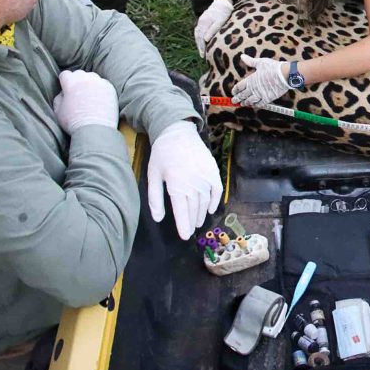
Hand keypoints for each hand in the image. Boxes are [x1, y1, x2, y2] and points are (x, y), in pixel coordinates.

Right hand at [52, 69, 118, 132]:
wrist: (95, 129)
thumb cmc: (73, 122)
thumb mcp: (58, 111)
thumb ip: (59, 98)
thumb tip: (63, 93)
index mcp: (71, 82)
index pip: (65, 74)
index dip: (64, 82)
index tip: (66, 89)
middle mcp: (85, 79)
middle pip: (79, 74)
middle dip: (77, 81)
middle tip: (77, 94)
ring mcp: (99, 82)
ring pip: (92, 77)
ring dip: (90, 83)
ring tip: (89, 96)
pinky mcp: (110, 88)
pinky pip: (103, 84)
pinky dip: (101, 89)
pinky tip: (99, 99)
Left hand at [146, 121, 222, 239]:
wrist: (177, 133)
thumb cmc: (162, 155)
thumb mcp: (153, 176)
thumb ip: (155, 198)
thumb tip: (159, 219)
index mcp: (176, 185)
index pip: (182, 212)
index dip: (184, 226)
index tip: (184, 236)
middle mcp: (193, 183)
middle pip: (194, 209)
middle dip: (192, 222)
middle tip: (190, 231)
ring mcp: (205, 177)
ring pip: (205, 202)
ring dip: (202, 214)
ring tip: (198, 223)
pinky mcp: (213, 171)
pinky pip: (217, 190)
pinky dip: (214, 202)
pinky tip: (210, 210)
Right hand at [195, 0, 233, 56]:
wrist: (223, 1)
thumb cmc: (224, 12)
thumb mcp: (220, 21)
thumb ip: (213, 30)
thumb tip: (205, 40)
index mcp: (204, 23)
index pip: (201, 38)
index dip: (202, 47)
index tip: (204, 55)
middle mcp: (201, 22)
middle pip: (198, 37)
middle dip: (200, 47)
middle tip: (202, 56)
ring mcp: (201, 20)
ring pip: (197, 33)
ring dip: (198, 42)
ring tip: (201, 50)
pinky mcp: (203, 19)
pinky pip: (198, 30)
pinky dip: (199, 36)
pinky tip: (201, 41)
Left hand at [231, 55, 291, 105]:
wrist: (285, 74)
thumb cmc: (273, 67)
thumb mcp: (260, 62)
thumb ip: (250, 61)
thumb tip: (242, 56)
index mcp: (250, 80)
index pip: (239, 87)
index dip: (235, 90)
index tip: (233, 92)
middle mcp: (253, 88)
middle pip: (242, 95)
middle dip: (237, 99)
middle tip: (233, 101)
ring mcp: (260, 94)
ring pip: (249, 101)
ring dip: (245, 103)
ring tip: (242, 104)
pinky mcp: (268, 98)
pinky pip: (259, 104)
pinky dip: (255, 105)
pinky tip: (254, 105)